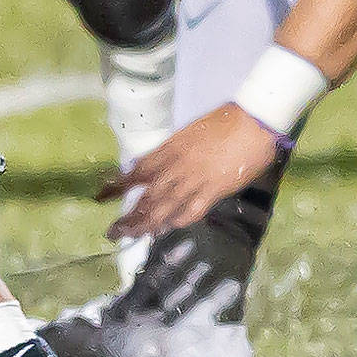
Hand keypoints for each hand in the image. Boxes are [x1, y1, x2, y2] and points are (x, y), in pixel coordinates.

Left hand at [101, 104, 281, 237]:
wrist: (254, 121)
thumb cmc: (225, 120)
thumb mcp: (190, 130)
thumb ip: (168, 149)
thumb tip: (146, 164)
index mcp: (172, 147)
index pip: (139, 171)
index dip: (119, 185)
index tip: (102, 196)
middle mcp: (178, 165)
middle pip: (148, 195)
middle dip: (129, 215)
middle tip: (114, 231)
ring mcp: (195, 179)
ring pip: (164, 206)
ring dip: (146, 223)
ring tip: (132, 236)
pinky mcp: (214, 190)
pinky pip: (191, 210)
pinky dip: (177, 221)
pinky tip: (167, 228)